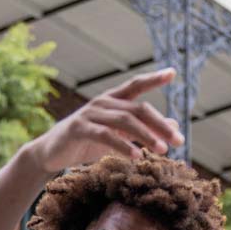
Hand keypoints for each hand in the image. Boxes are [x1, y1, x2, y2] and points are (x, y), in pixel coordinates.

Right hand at [29, 68, 184, 174]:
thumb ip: (143, 129)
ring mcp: (90, 114)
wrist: (52, 153)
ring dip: (146, 135)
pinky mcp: (79, 129)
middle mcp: (103, 102)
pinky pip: (105, 136)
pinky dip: (123, 146)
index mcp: (112, 100)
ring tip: (163, 149)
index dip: (153, 79)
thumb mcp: (118, 135)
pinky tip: (137, 156)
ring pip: (124, 121)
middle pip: (137, 109)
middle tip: (178, 140)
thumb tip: (173, 125)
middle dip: (160, 124)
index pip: (136, 85)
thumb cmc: (87, 142)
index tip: (172, 73)